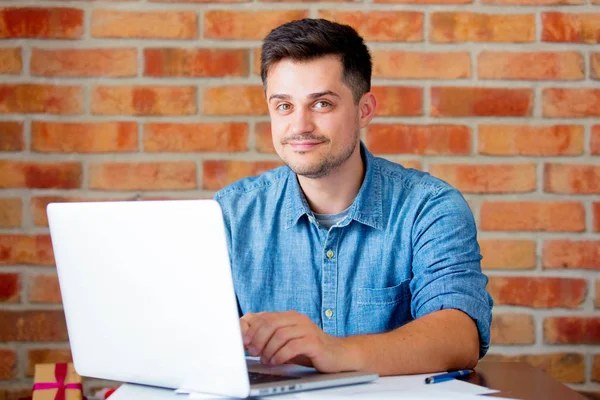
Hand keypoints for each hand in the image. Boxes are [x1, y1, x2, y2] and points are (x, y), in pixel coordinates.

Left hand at [239, 311, 356, 372]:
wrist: (338, 354)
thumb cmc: (310, 349)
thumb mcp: (288, 340)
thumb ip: (272, 336)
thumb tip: (248, 339)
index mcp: (290, 316)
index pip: (265, 317)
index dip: (251, 329)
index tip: (244, 342)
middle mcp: (298, 319)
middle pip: (270, 324)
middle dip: (258, 340)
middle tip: (253, 352)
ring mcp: (307, 329)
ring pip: (280, 335)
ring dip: (268, 349)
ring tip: (266, 360)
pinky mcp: (314, 341)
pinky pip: (292, 346)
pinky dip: (280, 355)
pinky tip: (277, 362)